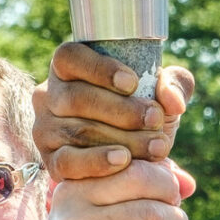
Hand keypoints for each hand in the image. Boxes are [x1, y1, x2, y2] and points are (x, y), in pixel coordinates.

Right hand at [34, 41, 199, 195]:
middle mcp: (49, 95)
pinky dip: (97, 162)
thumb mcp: (159, 93)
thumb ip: (174, 86)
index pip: (69, 57)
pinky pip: (68, 162)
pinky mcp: (51, 161)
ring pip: (76, 131)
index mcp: (68, 67)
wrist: (132, 157)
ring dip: (121, 139)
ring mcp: (46, 129)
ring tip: (156, 146)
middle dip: (121, 110)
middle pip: (76, 98)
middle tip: (155, 120)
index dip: (99, 69)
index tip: (133, 83)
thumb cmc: (141, 112)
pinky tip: (123, 160)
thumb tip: (172, 101)